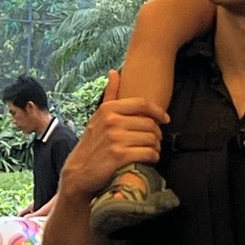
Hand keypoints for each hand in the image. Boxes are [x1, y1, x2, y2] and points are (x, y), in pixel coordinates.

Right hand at [56, 70, 167, 202]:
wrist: (79, 172)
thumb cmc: (92, 143)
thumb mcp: (98, 116)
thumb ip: (110, 94)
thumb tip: (114, 72)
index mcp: (108, 109)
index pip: (142, 104)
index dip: (158, 111)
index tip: (165, 119)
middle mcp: (112, 121)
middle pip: (150, 123)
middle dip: (157, 134)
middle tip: (155, 141)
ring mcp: (115, 139)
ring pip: (151, 139)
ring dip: (156, 147)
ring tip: (152, 150)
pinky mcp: (120, 156)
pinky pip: (148, 153)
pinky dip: (153, 157)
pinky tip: (149, 159)